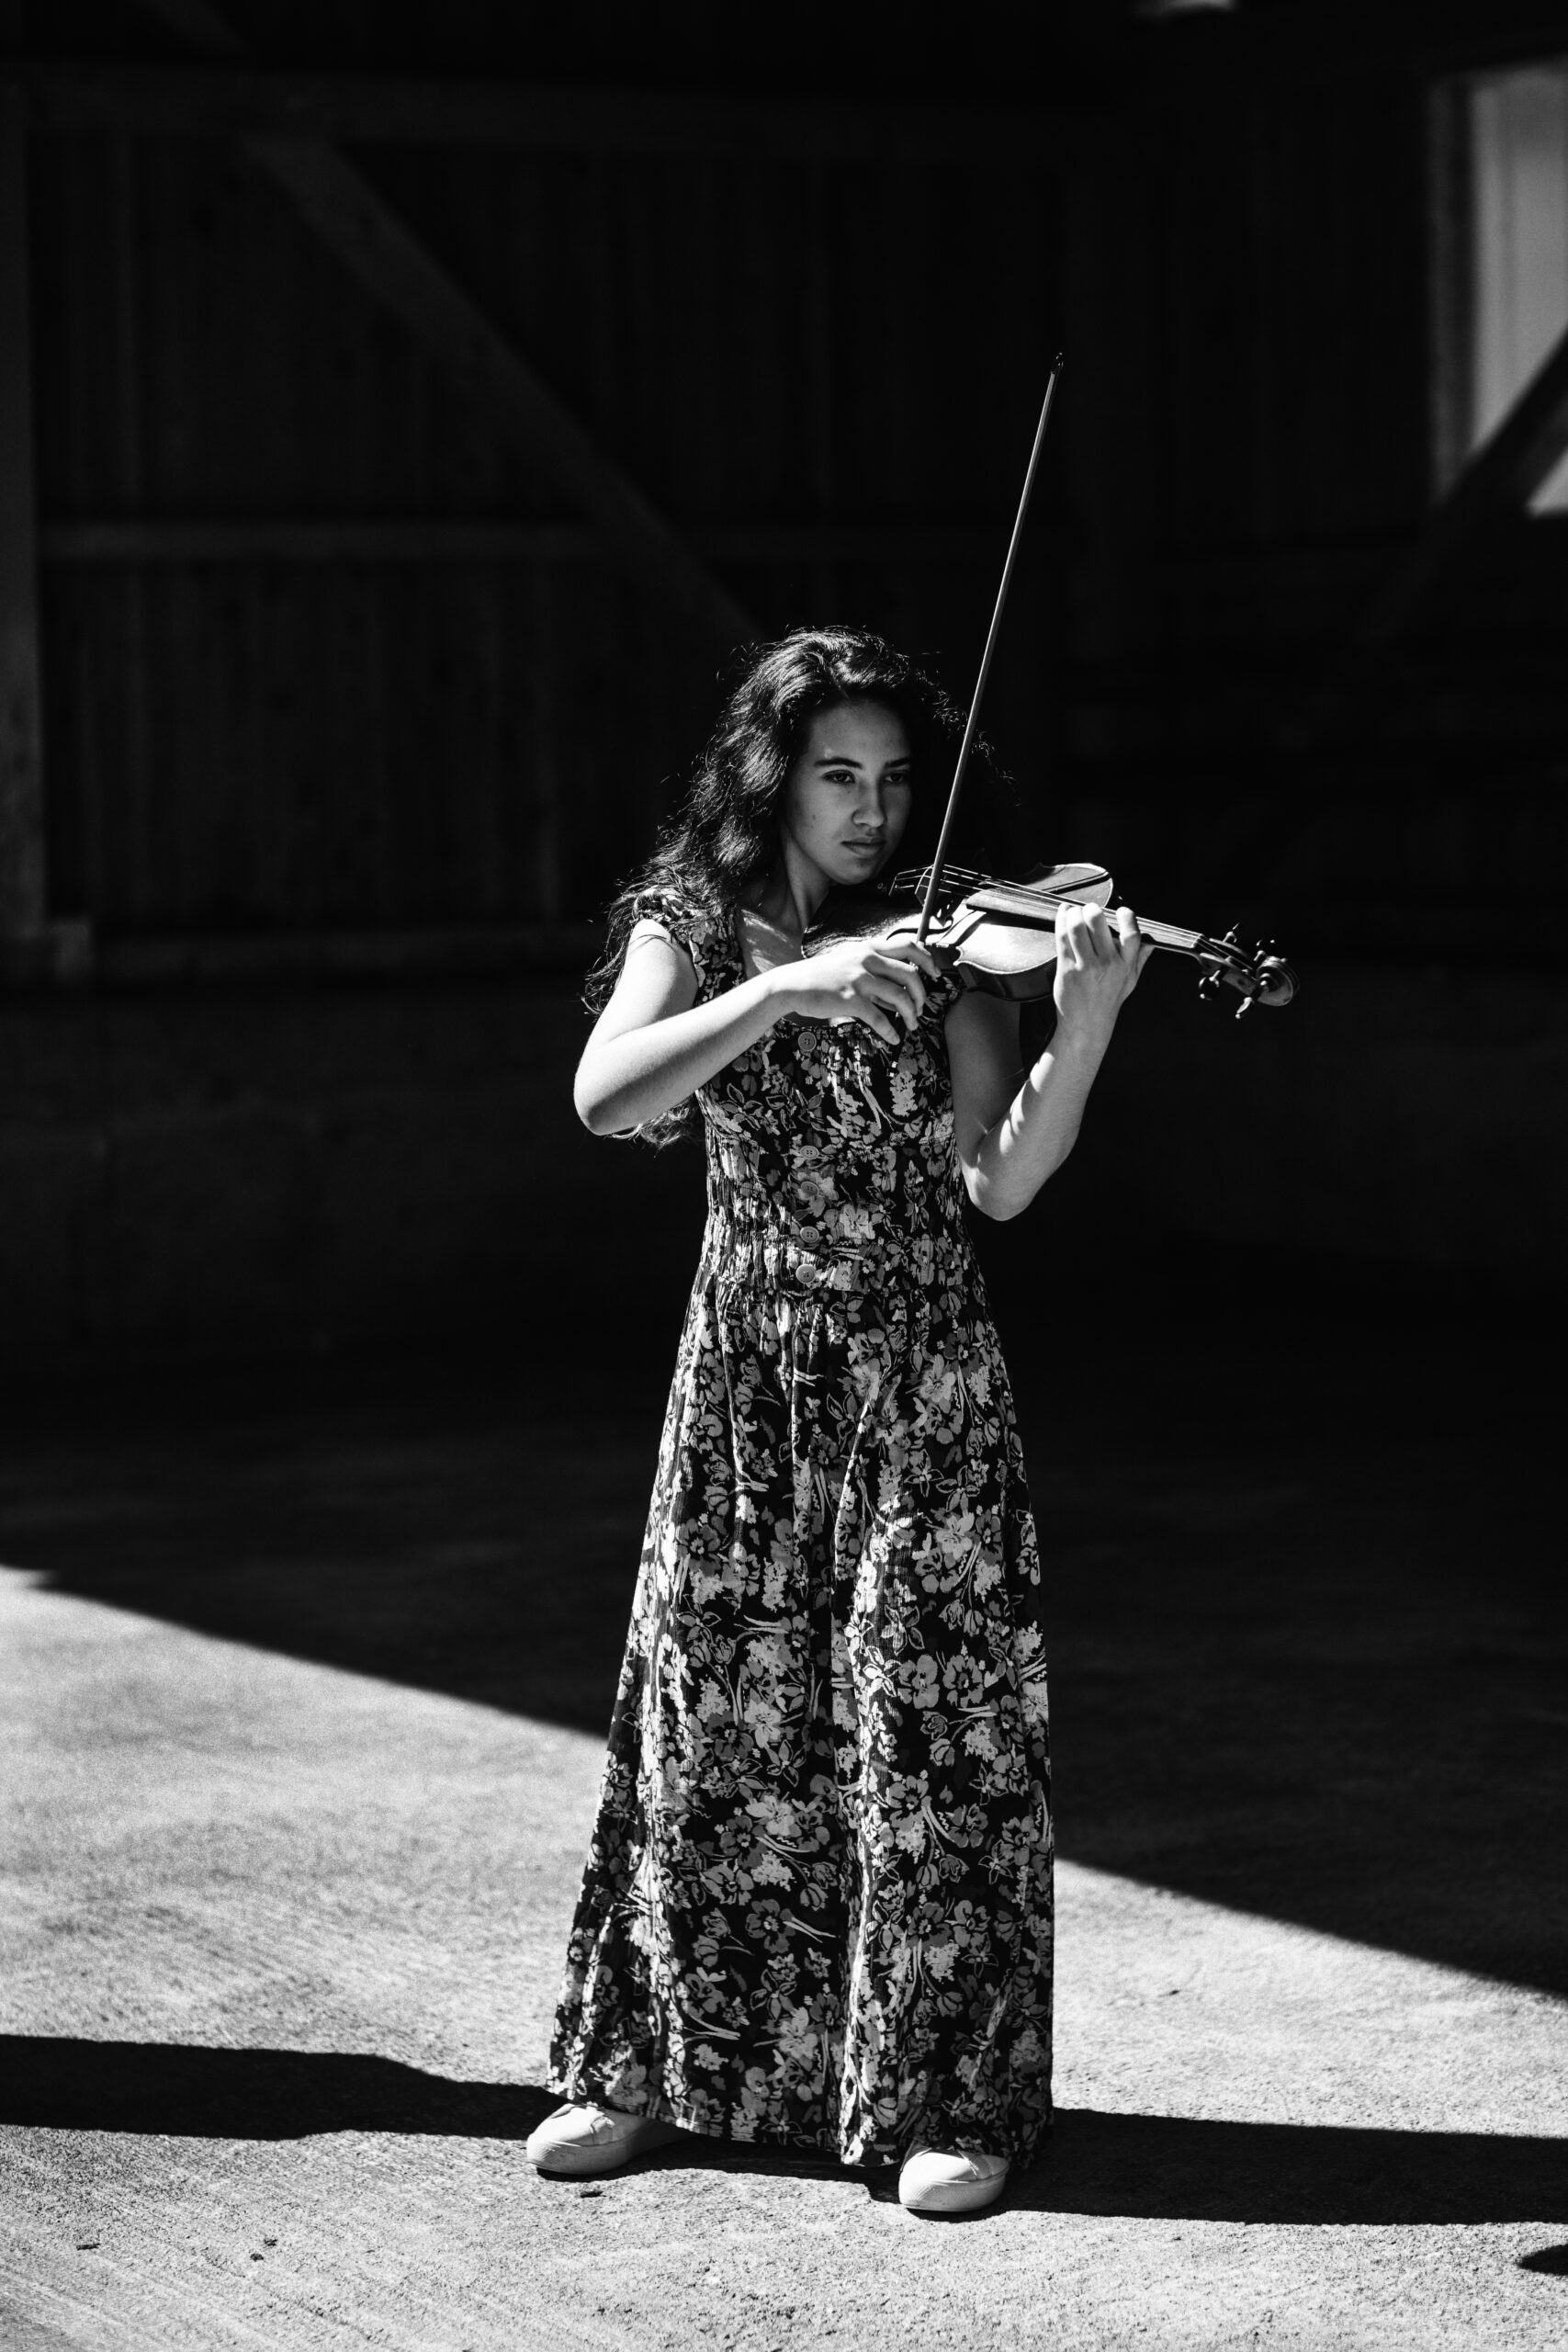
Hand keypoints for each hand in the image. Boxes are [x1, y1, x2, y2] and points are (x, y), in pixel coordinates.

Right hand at [783, 928, 942, 1045]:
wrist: (792, 984)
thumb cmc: (822, 975)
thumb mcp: (851, 963)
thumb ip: (876, 973)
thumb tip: (900, 992)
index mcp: (870, 948)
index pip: (910, 946)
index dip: (928, 961)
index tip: (934, 975)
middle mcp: (867, 959)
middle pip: (911, 974)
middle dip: (922, 995)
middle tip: (921, 1008)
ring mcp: (859, 978)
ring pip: (900, 997)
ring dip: (911, 1014)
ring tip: (911, 1025)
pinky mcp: (850, 999)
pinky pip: (879, 1017)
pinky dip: (890, 1030)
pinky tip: (892, 1037)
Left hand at [1052, 901, 1150, 1047]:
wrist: (1086, 1025)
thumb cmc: (1108, 1001)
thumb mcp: (1130, 981)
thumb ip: (1141, 959)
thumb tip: (1152, 943)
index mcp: (1126, 965)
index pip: (1131, 934)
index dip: (1127, 916)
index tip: (1120, 910)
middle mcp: (1107, 964)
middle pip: (1098, 922)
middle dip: (1092, 909)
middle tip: (1089, 909)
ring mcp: (1086, 966)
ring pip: (1077, 927)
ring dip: (1074, 913)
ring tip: (1074, 912)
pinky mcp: (1067, 969)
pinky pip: (1062, 938)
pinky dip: (1061, 921)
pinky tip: (1063, 915)